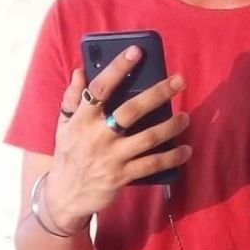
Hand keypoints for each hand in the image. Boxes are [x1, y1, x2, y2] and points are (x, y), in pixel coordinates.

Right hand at [44, 45, 191, 232]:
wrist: (63, 197)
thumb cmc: (68, 154)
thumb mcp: (63, 126)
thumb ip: (72, 98)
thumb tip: (80, 71)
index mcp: (81, 119)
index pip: (100, 88)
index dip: (117, 68)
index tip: (136, 52)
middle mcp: (96, 136)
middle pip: (131, 111)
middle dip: (158, 93)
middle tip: (180, 81)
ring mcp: (110, 158)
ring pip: (147, 138)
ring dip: (171, 125)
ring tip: (186, 116)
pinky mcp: (121, 177)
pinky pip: (152, 165)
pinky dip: (171, 157)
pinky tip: (185, 150)